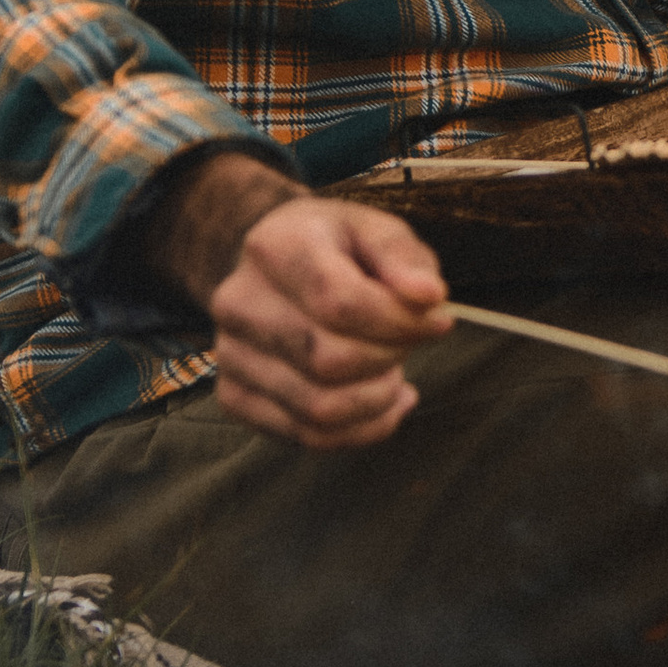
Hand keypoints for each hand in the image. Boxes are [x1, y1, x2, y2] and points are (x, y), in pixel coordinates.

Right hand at [163, 160, 454, 447]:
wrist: (278, 269)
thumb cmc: (339, 249)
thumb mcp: (376, 230)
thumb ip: (404, 256)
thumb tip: (428, 298)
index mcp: (273, 246)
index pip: (340, 302)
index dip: (401, 322)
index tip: (439, 320)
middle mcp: (237, 302)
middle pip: (329, 360)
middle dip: (391, 357)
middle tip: (411, 341)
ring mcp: (228, 354)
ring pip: (319, 408)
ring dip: (379, 399)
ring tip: (396, 372)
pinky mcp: (234, 396)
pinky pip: (308, 436)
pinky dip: (363, 429)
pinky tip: (385, 401)